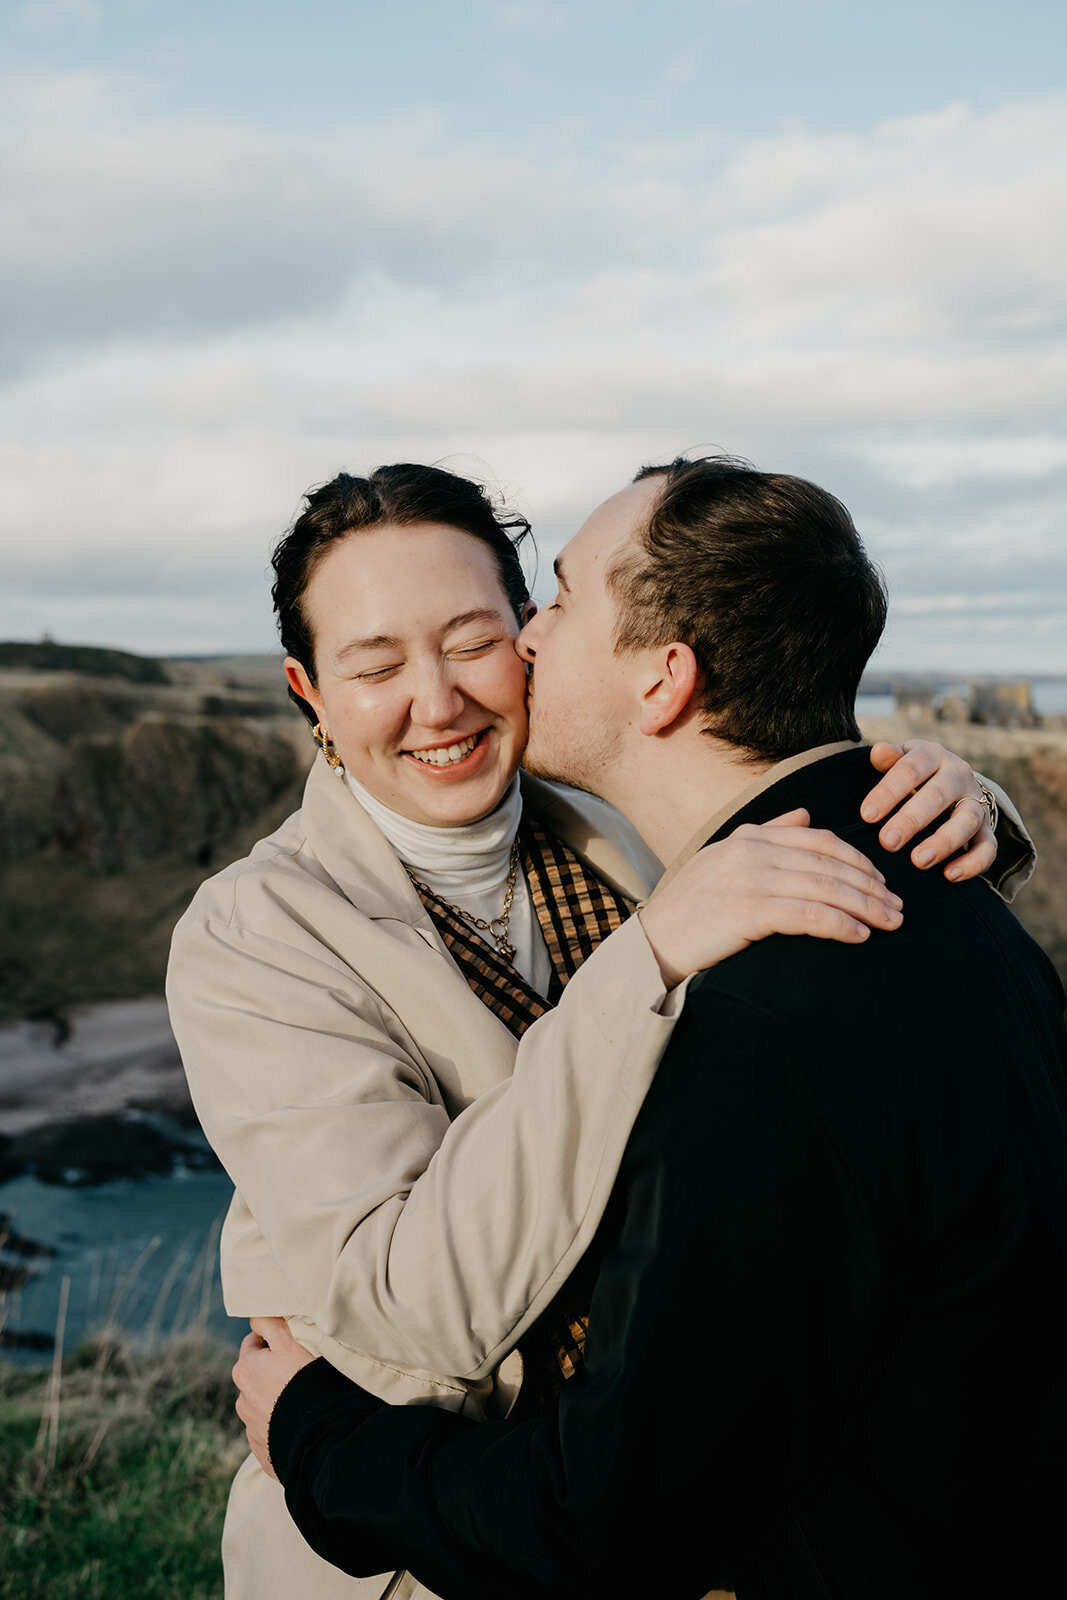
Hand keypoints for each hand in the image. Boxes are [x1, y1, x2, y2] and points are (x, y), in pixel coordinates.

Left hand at [232, 1316, 315, 1481]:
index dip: (270, 1342)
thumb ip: (269, 1324)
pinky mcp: (263, 1450)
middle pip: (254, 1376)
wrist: (316, 1433)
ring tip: (299, 1400)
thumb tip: (254, 1315)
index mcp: (245, 1369)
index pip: (252, 1345)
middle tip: (296, 1372)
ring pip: (261, 1404)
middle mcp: (241, 1399)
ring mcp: (251, 1427)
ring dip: (274, 1400)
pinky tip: (298, 1422)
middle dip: (270, 1372)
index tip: (288, 1345)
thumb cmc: (303, 1380)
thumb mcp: (288, 1342)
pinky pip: (270, 1431)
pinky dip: (280, 1425)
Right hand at [638, 811, 902, 987]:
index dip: (857, 860)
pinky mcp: (749, 911)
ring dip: (866, 907)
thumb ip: (767, 833)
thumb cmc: (691, 908)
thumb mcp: (723, 859)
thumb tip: (805, 815)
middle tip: (899, 907)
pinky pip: (809, 915)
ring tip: (890, 923)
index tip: (881, 882)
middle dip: (871, 886)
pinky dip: (840, 924)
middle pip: (830, 864)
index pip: (820, 839)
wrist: (653, 942)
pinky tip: (860, 936)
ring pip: (826, 888)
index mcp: (751, 837)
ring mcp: (751, 879)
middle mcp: (753, 851)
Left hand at [861, 741, 995, 881]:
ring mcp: (975, 802)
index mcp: (933, 755)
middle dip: (912, 820)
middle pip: (938, 795)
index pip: (910, 770)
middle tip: (888, 842)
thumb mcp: (901, 760)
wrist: (953, 782)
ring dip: (943, 842)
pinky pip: (988, 847)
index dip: (888, 792)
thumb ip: (889, 758)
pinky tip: (950, 875)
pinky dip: (973, 862)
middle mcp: (958, 776)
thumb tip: (878, 751)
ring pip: (967, 821)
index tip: (867, 815)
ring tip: (919, 861)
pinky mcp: (987, 829)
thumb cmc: (914, 774)